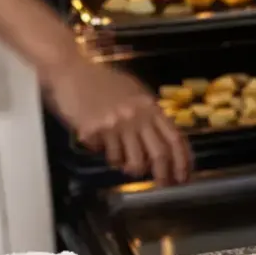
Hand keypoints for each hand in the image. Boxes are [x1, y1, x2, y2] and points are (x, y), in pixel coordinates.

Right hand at [43, 60, 191, 184]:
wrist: (71, 70)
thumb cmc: (103, 80)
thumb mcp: (135, 92)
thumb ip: (150, 113)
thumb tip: (164, 141)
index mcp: (150, 106)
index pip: (175, 138)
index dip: (183, 160)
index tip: (184, 176)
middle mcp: (137, 117)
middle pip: (159, 154)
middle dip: (164, 175)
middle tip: (163, 185)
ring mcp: (115, 125)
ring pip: (133, 162)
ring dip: (131, 168)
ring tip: (125, 163)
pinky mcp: (94, 132)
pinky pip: (106, 154)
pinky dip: (106, 153)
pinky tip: (101, 141)